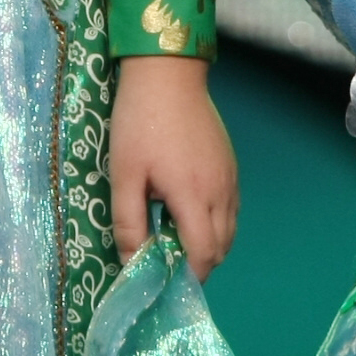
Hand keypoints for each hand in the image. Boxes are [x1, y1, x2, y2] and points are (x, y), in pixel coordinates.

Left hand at [109, 54, 237, 278]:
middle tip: (167, 261)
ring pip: (230, 230)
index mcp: (194, 197)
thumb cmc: (140, 124)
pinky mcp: (230, 164)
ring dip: (208, 244)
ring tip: (176, 237)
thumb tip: (132, 262)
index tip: (165, 280)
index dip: (188, 275)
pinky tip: (189, 211)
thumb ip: (128, 221)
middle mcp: (220, 192)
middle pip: (221, 248)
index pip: (203, 255)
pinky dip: (216, 223)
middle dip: (198, 264)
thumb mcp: (124, 174)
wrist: (167, 75)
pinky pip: (231, 208)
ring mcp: (229, 178)